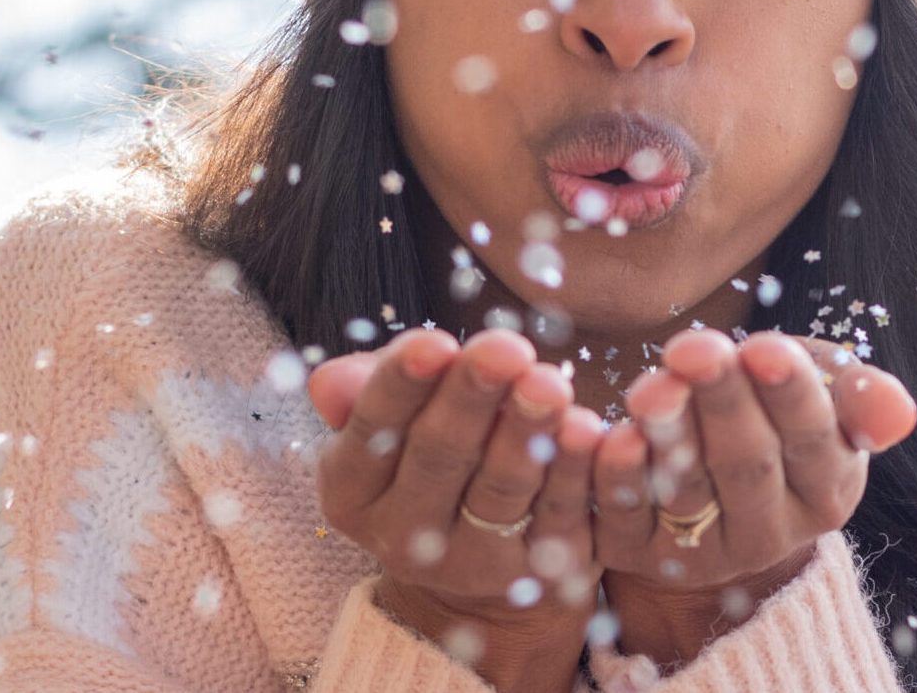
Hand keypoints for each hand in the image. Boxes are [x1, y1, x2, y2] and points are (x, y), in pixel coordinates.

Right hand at [309, 328, 602, 692]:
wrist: (481, 556)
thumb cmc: (432, 450)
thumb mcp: (392, 418)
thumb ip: (366, 391)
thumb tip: (330, 382)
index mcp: (353, 490)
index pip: (373, 430)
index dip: (403, 385)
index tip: (434, 342)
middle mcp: (402, 538)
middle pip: (438, 458)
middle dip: (472, 398)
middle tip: (505, 348)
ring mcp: (471, 563)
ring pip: (499, 490)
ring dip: (526, 431)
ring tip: (549, 381)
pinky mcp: (537, 574)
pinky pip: (558, 515)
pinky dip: (573, 470)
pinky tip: (587, 428)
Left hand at [591, 329, 916, 667]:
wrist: (714, 486)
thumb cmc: (774, 412)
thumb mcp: (822, 393)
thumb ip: (859, 396)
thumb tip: (899, 411)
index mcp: (825, 489)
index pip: (813, 440)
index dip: (789, 394)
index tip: (764, 347)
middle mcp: (769, 533)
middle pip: (747, 465)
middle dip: (722, 401)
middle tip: (696, 349)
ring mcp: (703, 552)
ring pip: (687, 491)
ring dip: (668, 433)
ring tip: (652, 385)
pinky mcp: (639, 555)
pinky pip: (627, 519)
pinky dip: (619, 478)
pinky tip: (613, 435)